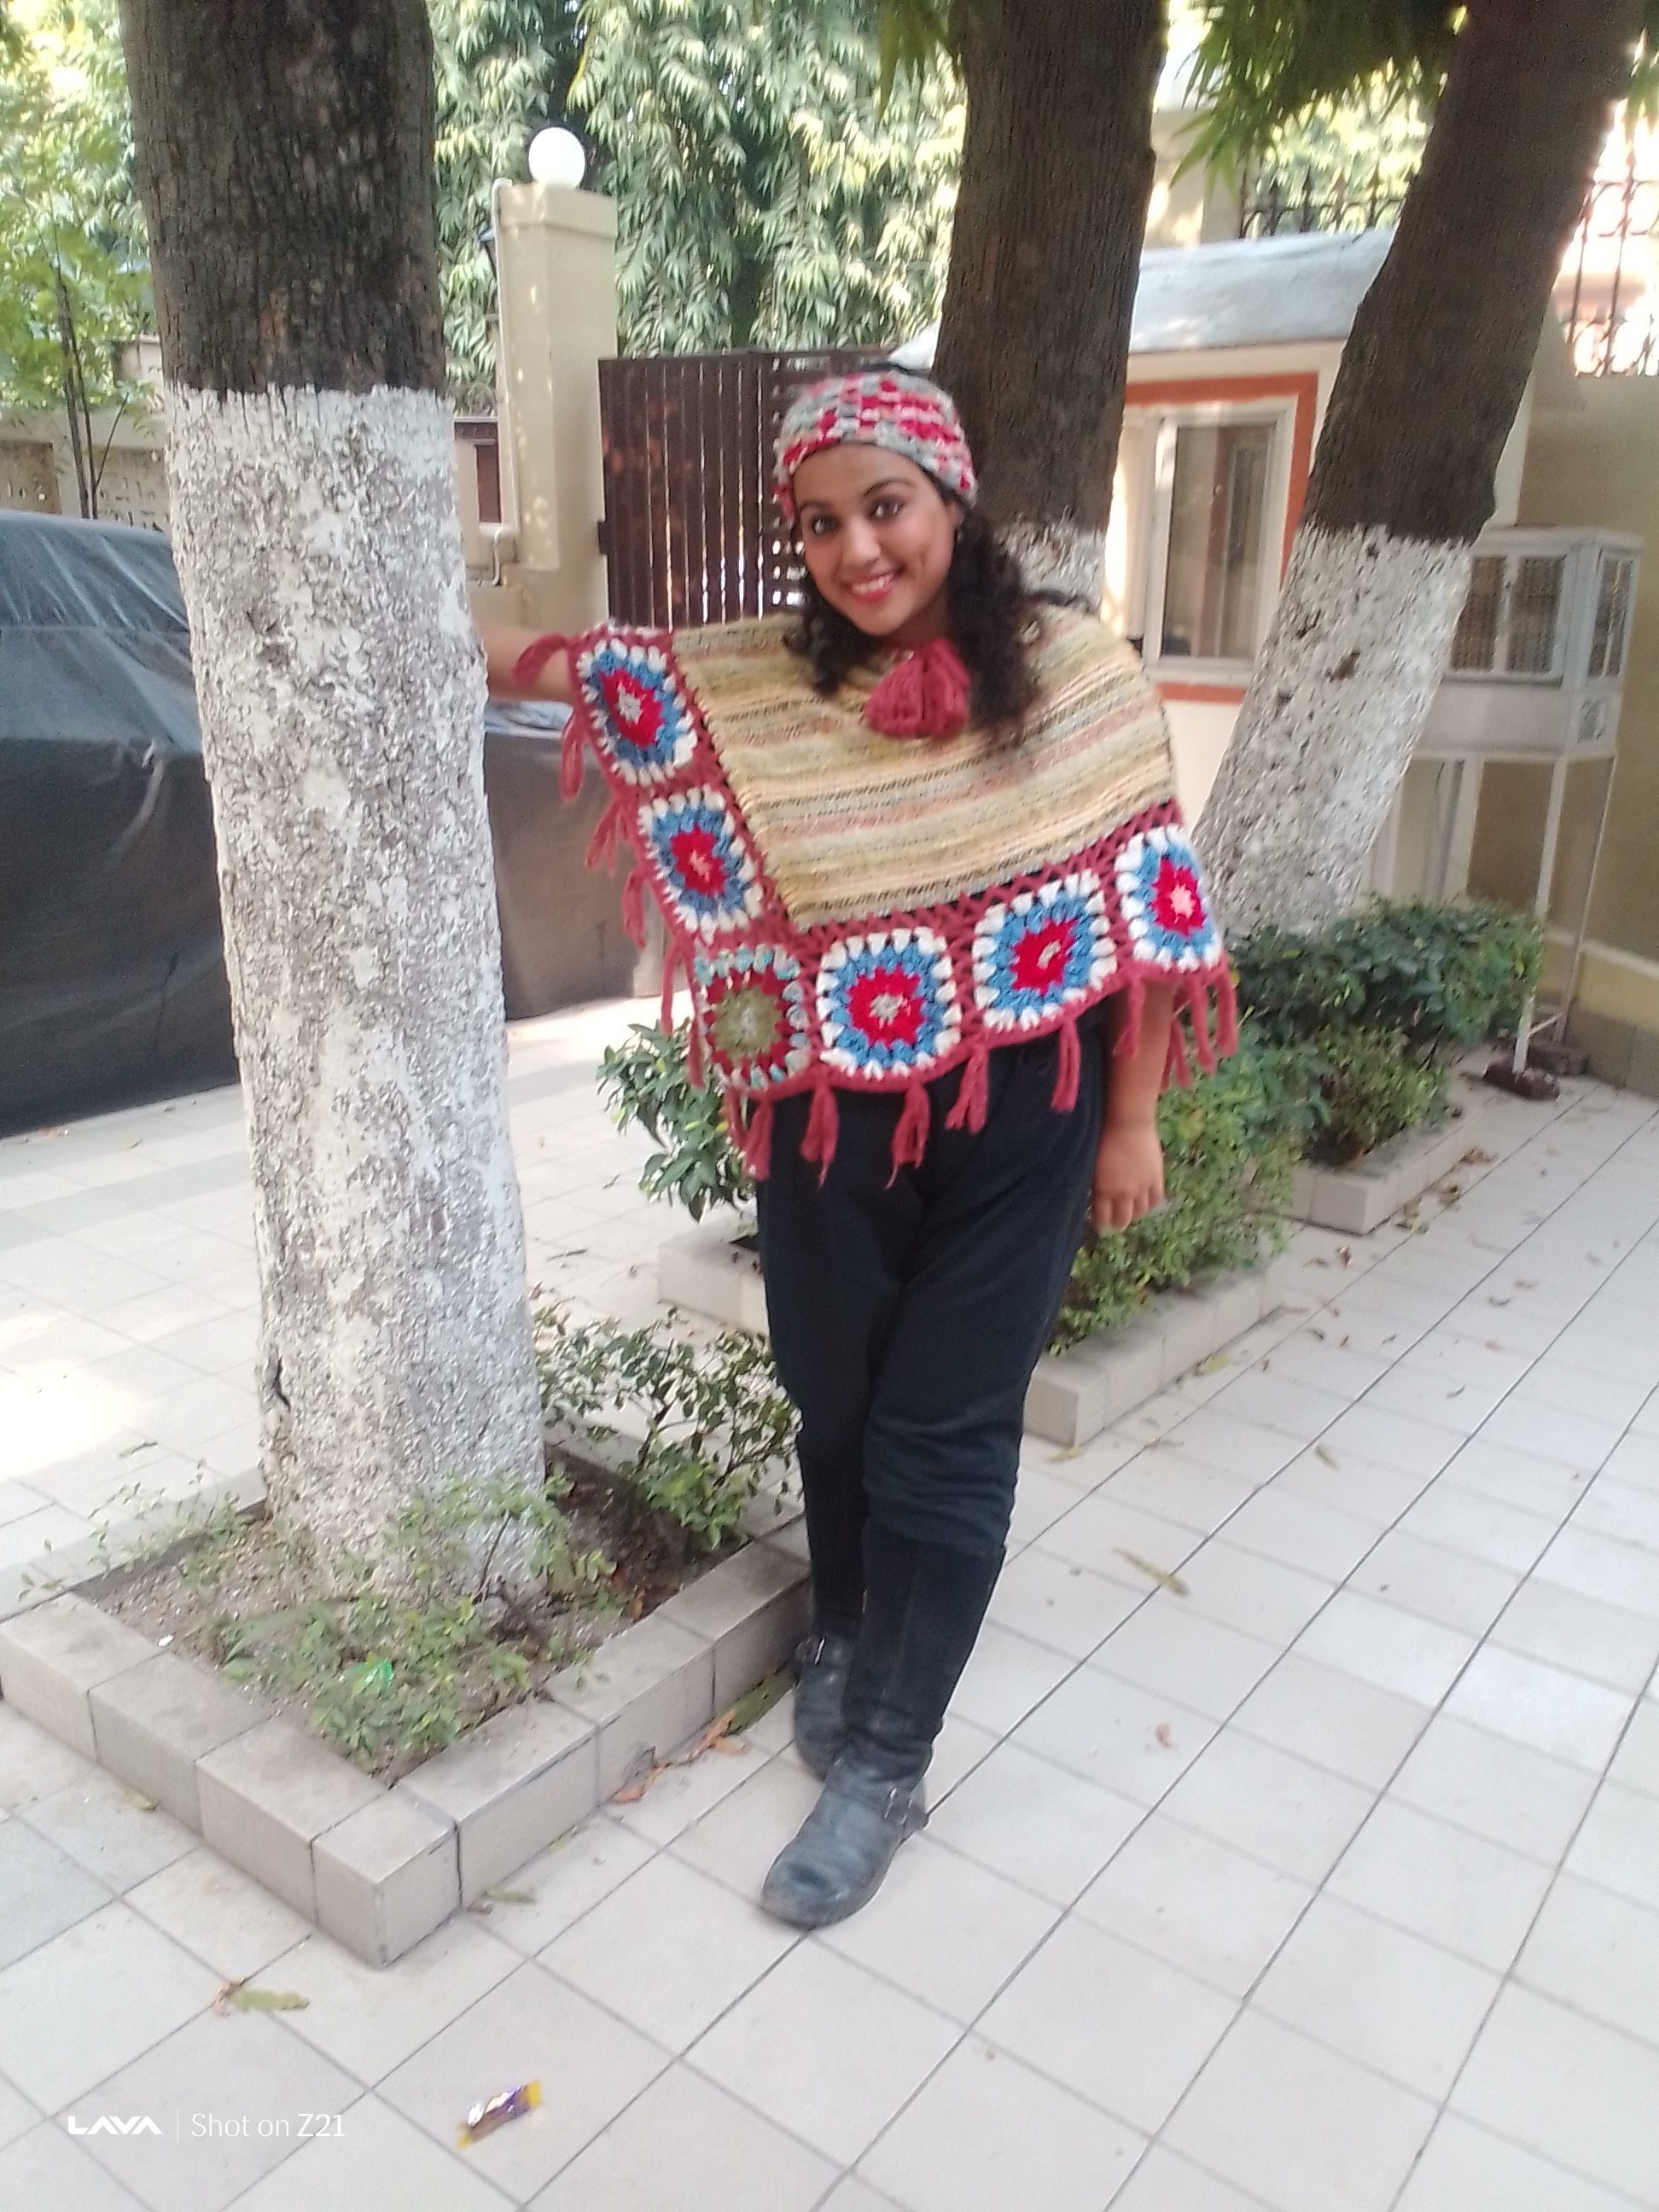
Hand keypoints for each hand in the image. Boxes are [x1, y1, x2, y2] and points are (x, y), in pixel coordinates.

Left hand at [1092, 1118, 1164, 1232]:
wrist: (1128, 1124)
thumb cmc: (1103, 1138)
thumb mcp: (1092, 1165)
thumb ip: (1096, 1184)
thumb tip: (1096, 1196)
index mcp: (1103, 1190)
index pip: (1103, 1218)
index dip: (1101, 1224)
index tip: (1101, 1224)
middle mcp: (1123, 1193)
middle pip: (1122, 1219)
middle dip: (1118, 1223)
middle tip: (1116, 1222)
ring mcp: (1141, 1188)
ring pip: (1140, 1212)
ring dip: (1135, 1214)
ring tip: (1131, 1211)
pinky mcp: (1156, 1179)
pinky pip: (1155, 1200)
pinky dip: (1150, 1204)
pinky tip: (1146, 1202)